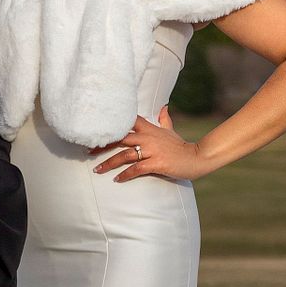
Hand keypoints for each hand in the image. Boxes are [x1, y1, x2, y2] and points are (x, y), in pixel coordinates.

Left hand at [91, 107, 207, 182]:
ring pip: (125, 155)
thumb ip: (164, 120)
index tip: (96, 130)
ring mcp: (152, 150)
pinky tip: (117, 179)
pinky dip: (126, 174)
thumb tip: (164, 107)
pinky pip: (137, 168)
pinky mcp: (157, 163)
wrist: (197, 157)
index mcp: (150, 129)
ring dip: (109, 163)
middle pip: (120, 138)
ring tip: (97, 170)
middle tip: (88, 151)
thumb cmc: (181, 146)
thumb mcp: (171, 131)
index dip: (111, 124)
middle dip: (103, 145)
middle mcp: (148, 138)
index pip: (127, 121)